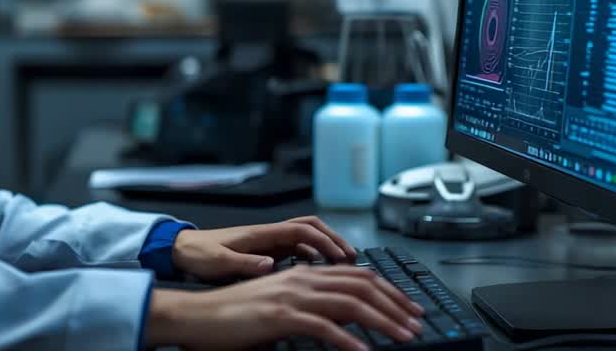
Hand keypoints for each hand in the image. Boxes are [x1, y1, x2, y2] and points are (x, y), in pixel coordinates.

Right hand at [145, 265, 425, 350]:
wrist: (198, 316)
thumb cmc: (235, 316)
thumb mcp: (280, 306)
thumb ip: (311, 307)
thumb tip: (343, 322)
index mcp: (304, 274)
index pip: (359, 275)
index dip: (389, 290)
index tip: (409, 308)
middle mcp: (303, 278)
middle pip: (362, 285)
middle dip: (396, 304)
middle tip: (417, 322)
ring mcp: (293, 295)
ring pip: (351, 303)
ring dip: (384, 321)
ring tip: (404, 337)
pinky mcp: (281, 316)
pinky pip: (325, 327)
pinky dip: (350, 341)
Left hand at [171, 216, 357, 280]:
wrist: (181, 250)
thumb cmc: (198, 254)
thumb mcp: (218, 262)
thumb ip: (244, 264)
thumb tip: (269, 267)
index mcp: (260, 234)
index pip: (301, 231)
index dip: (324, 242)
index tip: (339, 256)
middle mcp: (267, 234)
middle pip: (310, 228)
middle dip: (333, 239)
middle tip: (350, 257)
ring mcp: (267, 242)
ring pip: (305, 238)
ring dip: (325, 247)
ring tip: (342, 264)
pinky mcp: (264, 252)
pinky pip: (295, 250)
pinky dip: (311, 257)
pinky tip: (317, 270)